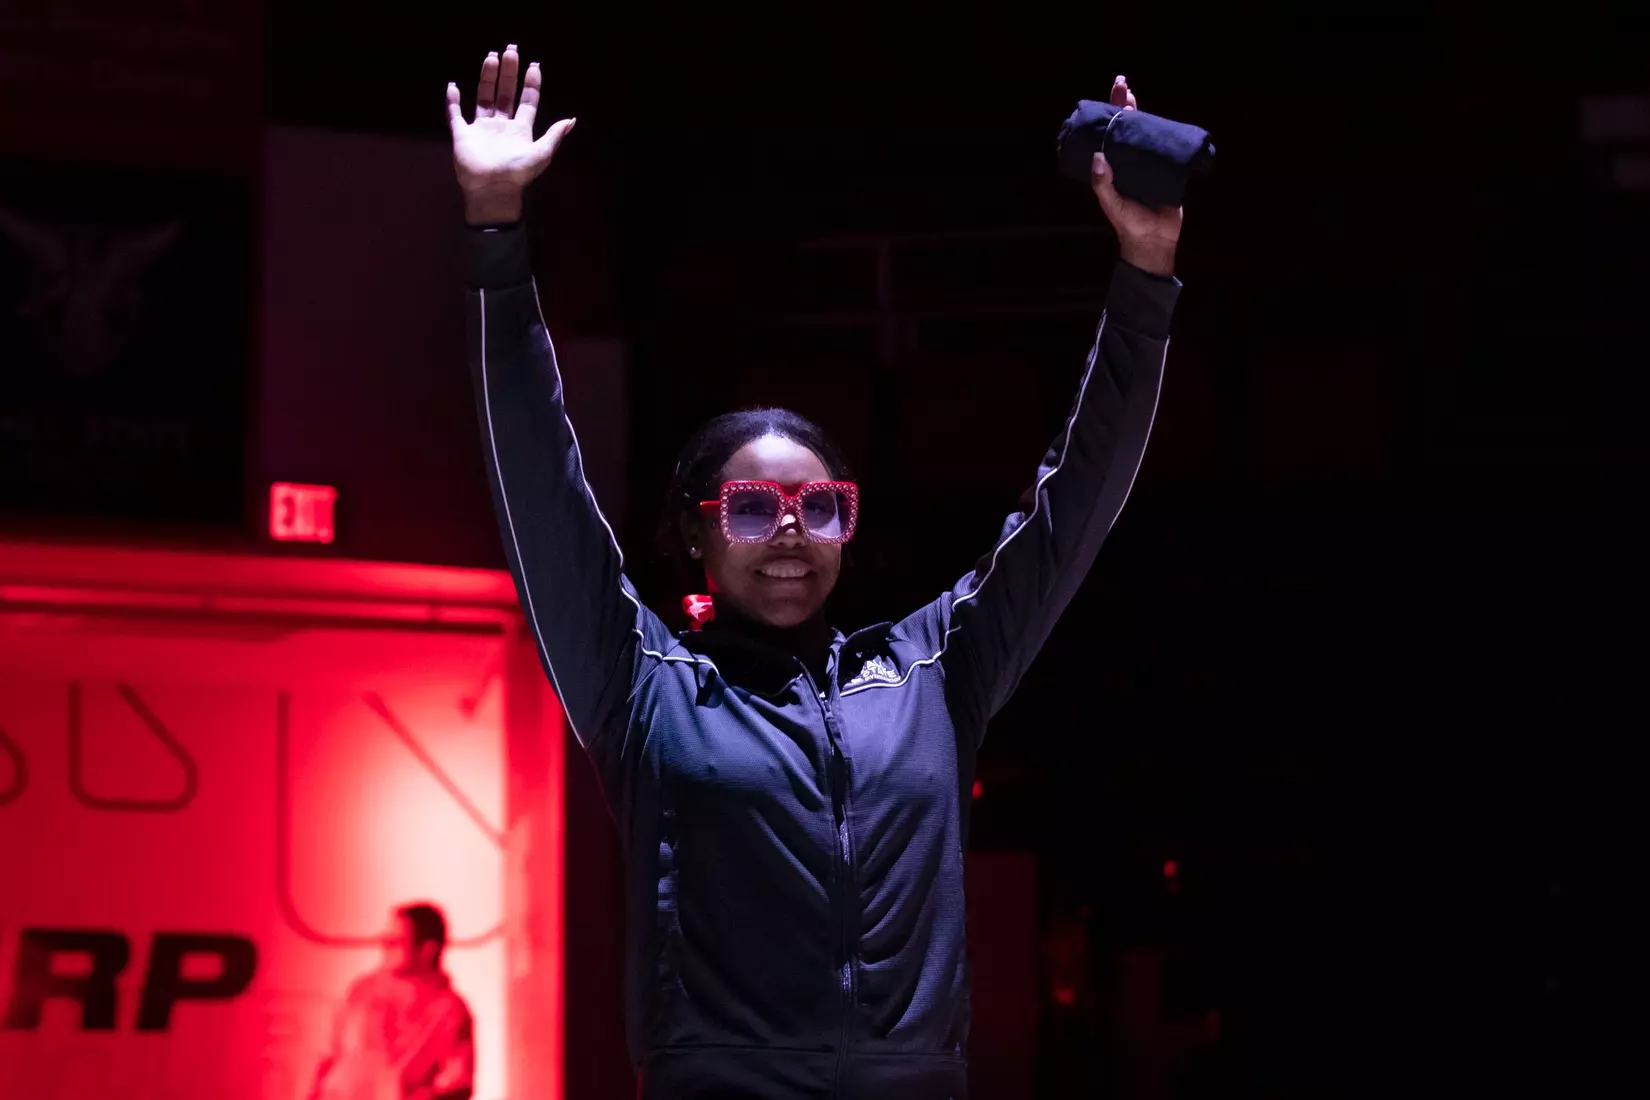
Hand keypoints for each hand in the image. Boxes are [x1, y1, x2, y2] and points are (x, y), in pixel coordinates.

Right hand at [448, 44, 575, 225]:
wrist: (492, 191)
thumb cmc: (518, 174)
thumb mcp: (541, 154)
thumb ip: (554, 135)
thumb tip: (572, 120)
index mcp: (520, 130)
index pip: (527, 101)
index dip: (531, 84)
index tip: (534, 65)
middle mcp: (501, 126)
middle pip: (505, 94)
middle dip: (508, 73)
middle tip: (511, 50)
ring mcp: (481, 129)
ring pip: (484, 98)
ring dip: (487, 78)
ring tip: (491, 57)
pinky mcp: (462, 134)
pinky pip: (455, 114)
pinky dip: (453, 101)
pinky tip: (453, 86)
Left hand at [1089, 75, 1181, 277]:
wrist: (1155, 240)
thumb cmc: (1129, 223)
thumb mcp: (1112, 204)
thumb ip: (1103, 185)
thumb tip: (1098, 157)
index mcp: (1112, 167)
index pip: (1106, 135)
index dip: (1105, 116)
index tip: (1104, 98)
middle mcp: (1127, 160)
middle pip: (1124, 126)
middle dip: (1122, 105)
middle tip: (1122, 83)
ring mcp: (1146, 162)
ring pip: (1143, 132)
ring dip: (1141, 112)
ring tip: (1133, 93)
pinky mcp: (1165, 167)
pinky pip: (1164, 146)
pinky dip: (1164, 131)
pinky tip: (1163, 118)